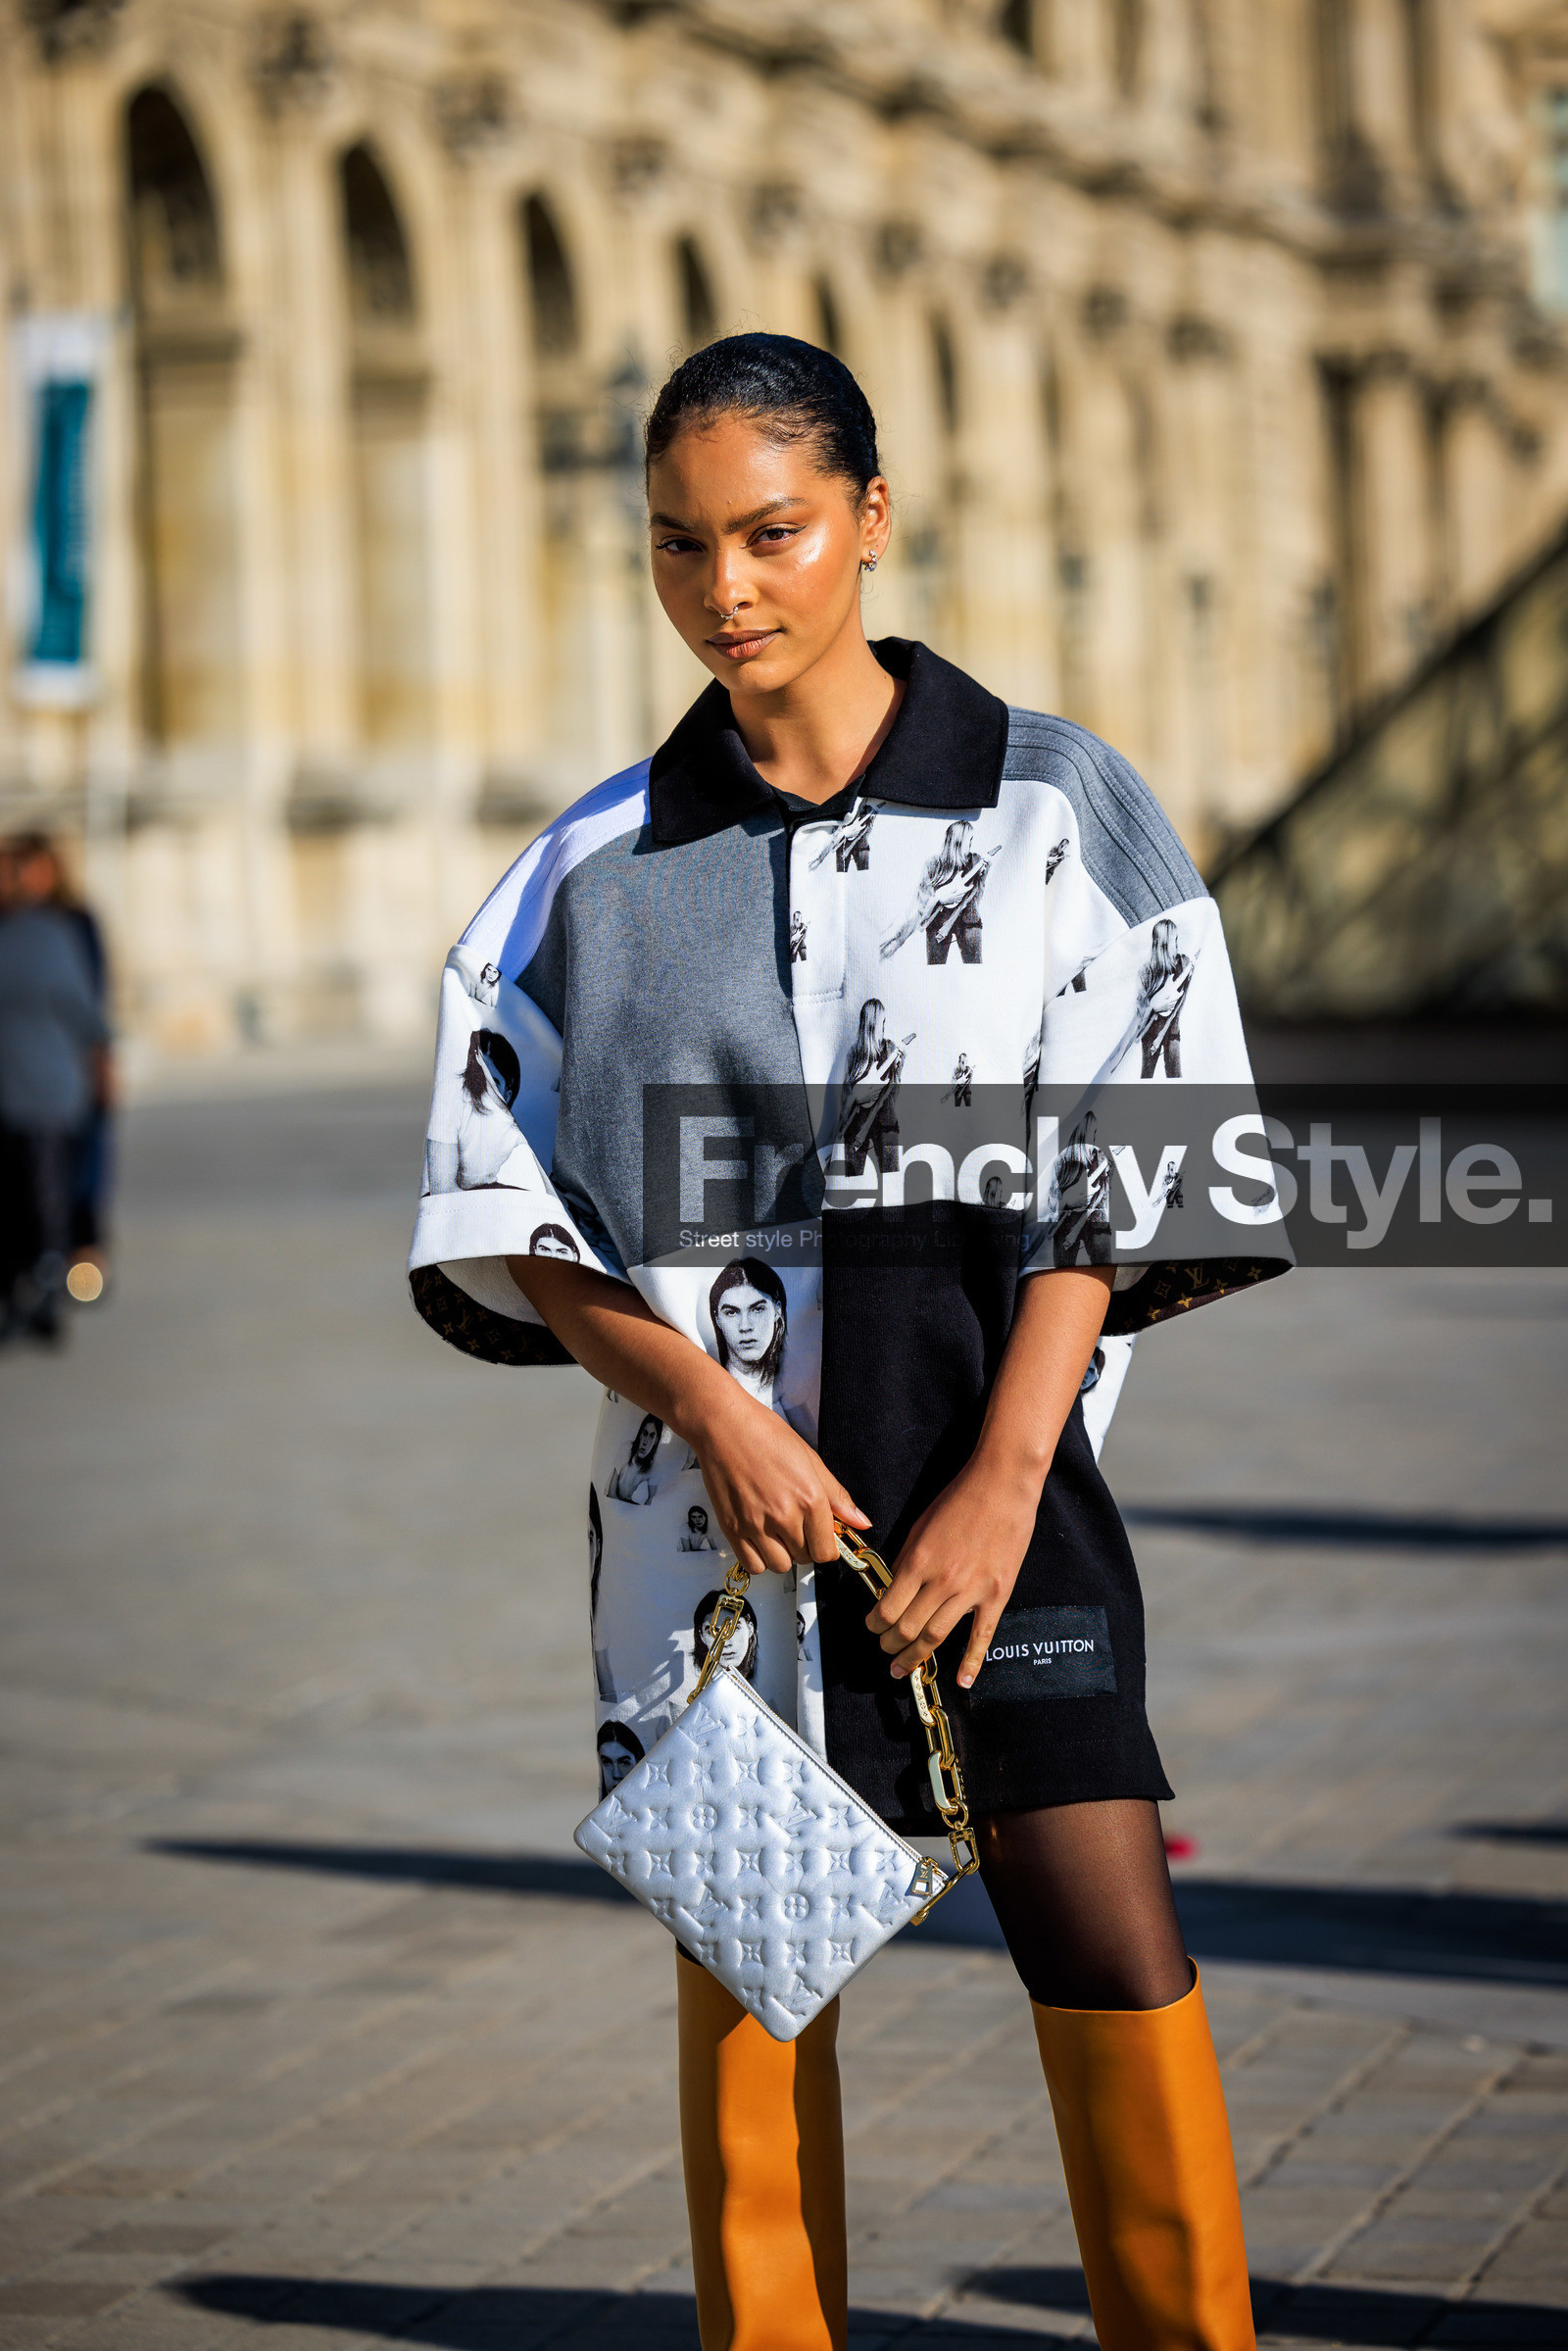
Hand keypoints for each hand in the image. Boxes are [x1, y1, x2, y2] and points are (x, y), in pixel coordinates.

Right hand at [690, 1381, 868, 1578]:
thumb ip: (837, 1496)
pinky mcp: (732, 1528)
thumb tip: (861, 1521)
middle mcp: (784, 1515)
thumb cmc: (764, 1434)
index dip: (827, 1546)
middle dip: (806, 1545)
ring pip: (780, 1566)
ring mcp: (756, 1524)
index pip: (828, 1551)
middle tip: (798, 1525)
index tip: (821, 1535)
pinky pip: (753, 1565)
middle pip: (806, 1558)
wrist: (724, 1425)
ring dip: (783, 1554)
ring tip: (778, 1532)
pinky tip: (760, 1539)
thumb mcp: (810, 1459)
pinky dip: (759, 1559)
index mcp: (809, 1498)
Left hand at [865, 1450, 1040, 1687]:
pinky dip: (971, 1662)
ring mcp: (971, 1590)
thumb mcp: (921, 1525)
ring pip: (936, 1636)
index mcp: (918, 1561)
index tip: (872, 1627)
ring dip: (915, 1656)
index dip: (875, 1624)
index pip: (887, 1608)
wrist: (1002, 1485)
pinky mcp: (997, 1594)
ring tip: (903, 1668)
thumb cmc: (959, 1499)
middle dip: (891, 1644)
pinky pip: (981, 1635)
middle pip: (907, 1627)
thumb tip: (894, 1588)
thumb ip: (907, 1559)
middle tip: (885, 1650)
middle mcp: (941, 1581)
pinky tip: (963, 1681)